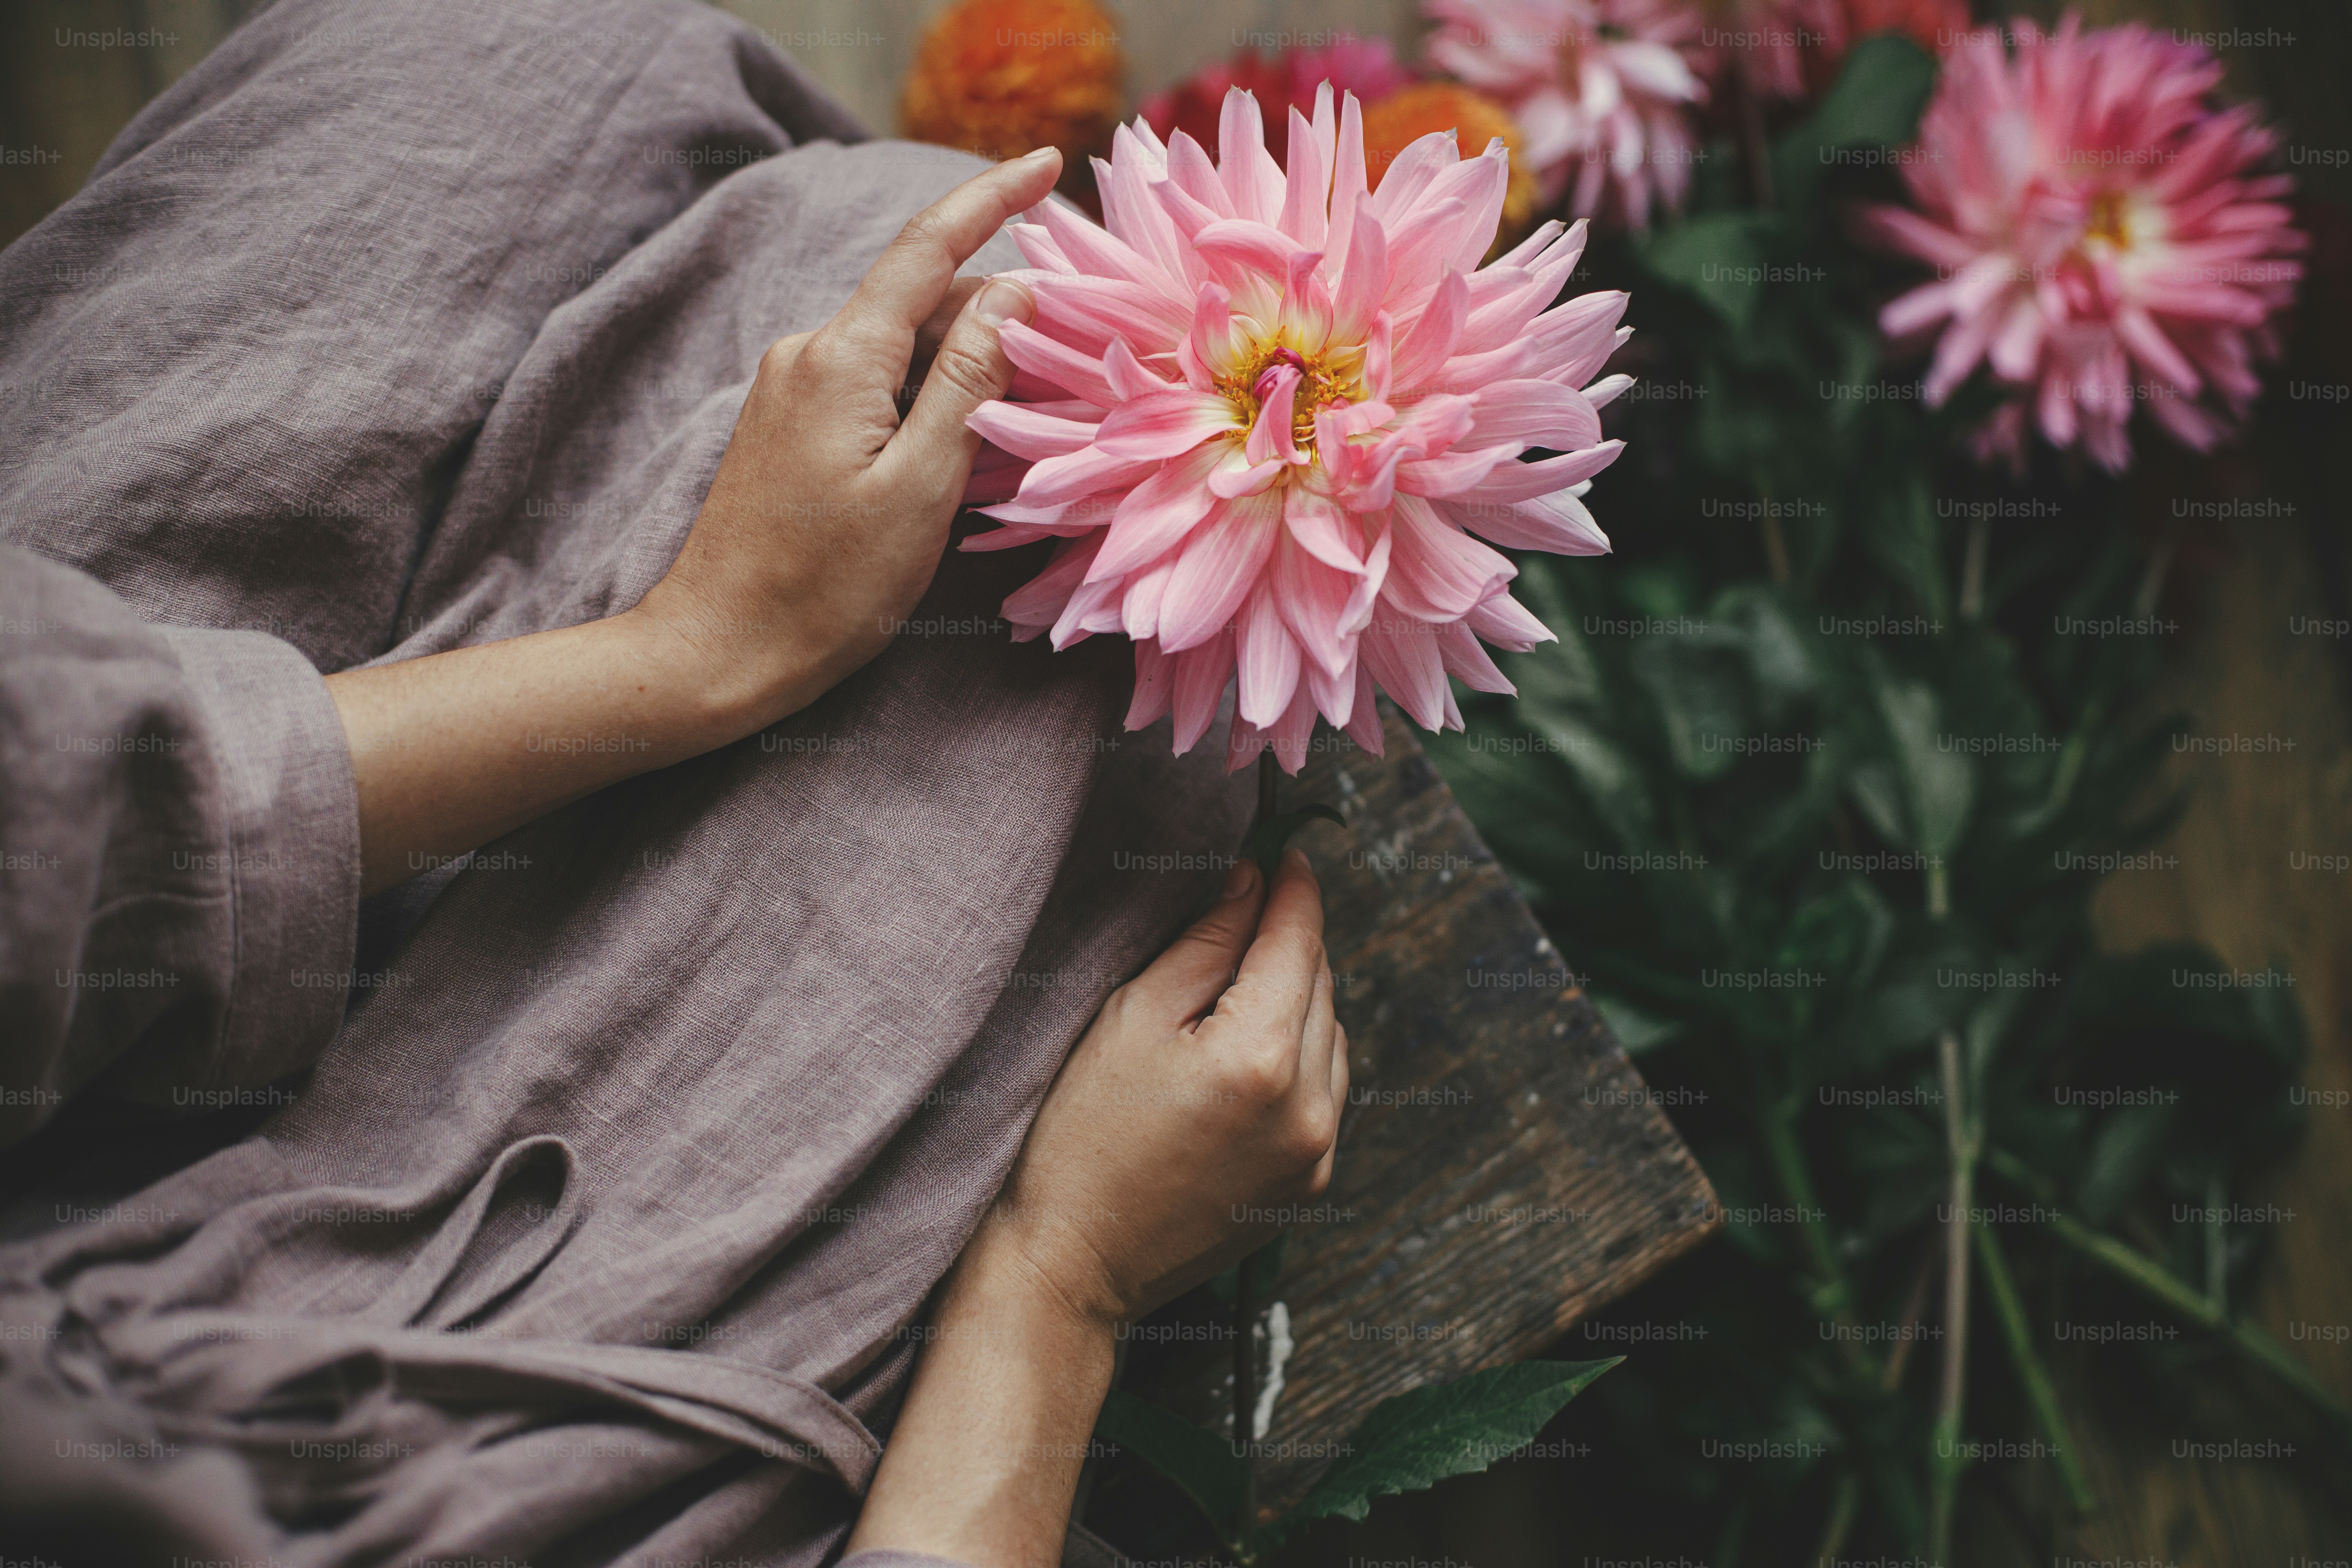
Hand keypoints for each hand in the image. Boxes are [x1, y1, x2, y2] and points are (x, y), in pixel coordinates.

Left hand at [631, 145, 1060, 730]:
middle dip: (999, 311)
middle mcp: (808, 354)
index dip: (994, 196)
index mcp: (842, 358)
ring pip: (903, 347)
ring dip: (967, 364)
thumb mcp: (922, 485)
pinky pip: (876, 383)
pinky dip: (929, 395)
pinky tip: (965, 440)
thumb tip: (1012, 292)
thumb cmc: (826, 588)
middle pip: (923, 301)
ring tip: (1032, 410)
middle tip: (1076, 349)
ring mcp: (793, 388)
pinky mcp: (790, 424)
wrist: (718, 649)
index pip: (930, 246)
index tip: (1051, 162)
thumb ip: (969, 381)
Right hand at [847, 851, 1345, 1567]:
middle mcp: (1308, 1106)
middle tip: (1251, 906)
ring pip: (1330, 1038)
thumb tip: (1251, 886)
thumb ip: (1204, 946)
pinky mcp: (1310, 1186)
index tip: (1285, 854)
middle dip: (1291, 941)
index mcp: (1259, 1056)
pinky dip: (1299, 1056)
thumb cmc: (1080, 1136)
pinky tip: (1247, 1051)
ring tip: (1239, 986)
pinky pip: (1325, 1092)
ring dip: (1298, 1000)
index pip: (1297, 941)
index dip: (1292, 889)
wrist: (1074, 1264)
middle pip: (1321, 986)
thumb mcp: (1131, 1018)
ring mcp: (1316, 1153)